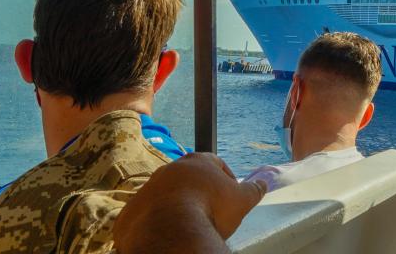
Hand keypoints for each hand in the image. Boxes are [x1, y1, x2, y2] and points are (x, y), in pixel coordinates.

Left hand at [114, 153, 266, 252]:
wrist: (170, 230)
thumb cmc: (210, 209)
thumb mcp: (241, 200)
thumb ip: (253, 190)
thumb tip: (263, 183)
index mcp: (197, 162)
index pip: (215, 162)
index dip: (225, 177)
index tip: (229, 193)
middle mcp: (170, 169)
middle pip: (187, 176)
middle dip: (198, 190)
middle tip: (209, 209)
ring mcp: (148, 188)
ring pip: (165, 193)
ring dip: (176, 204)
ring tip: (187, 222)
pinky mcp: (132, 210)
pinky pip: (146, 213)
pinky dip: (156, 221)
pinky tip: (167, 232)